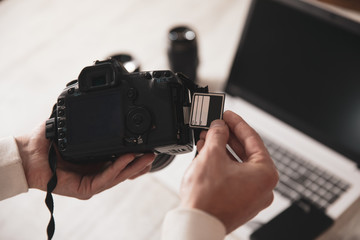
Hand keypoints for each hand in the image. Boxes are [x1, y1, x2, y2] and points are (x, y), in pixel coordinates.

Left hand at [15, 122, 154, 199]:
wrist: (30, 154)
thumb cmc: (48, 143)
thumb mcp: (74, 129)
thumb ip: (87, 121)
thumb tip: (96, 102)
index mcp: (96, 162)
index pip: (120, 162)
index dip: (135, 158)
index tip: (148, 149)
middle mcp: (96, 173)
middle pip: (124, 171)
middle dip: (141, 164)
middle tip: (153, 154)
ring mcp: (92, 182)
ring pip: (119, 176)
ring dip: (134, 166)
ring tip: (147, 156)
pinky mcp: (86, 189)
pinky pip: (106, 178)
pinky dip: (118, 168)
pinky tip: (127, 158)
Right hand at [180, 110, 277, 232]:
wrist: (196, 224)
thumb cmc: (208, 198)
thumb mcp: (212, 155)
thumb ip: (218, 135)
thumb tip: (219, 126)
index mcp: (265, 174)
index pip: (253, 139)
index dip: (238, 123)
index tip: (228, 115)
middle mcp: (263, 187)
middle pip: (246, 152)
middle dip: (227, 137)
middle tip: (217, 125)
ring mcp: (252, 196)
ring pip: (238, 164)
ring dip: (222, 150)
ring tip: (208, 138)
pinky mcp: (239, 202)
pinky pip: (233, 176)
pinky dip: (222, 164)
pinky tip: (208, 155)